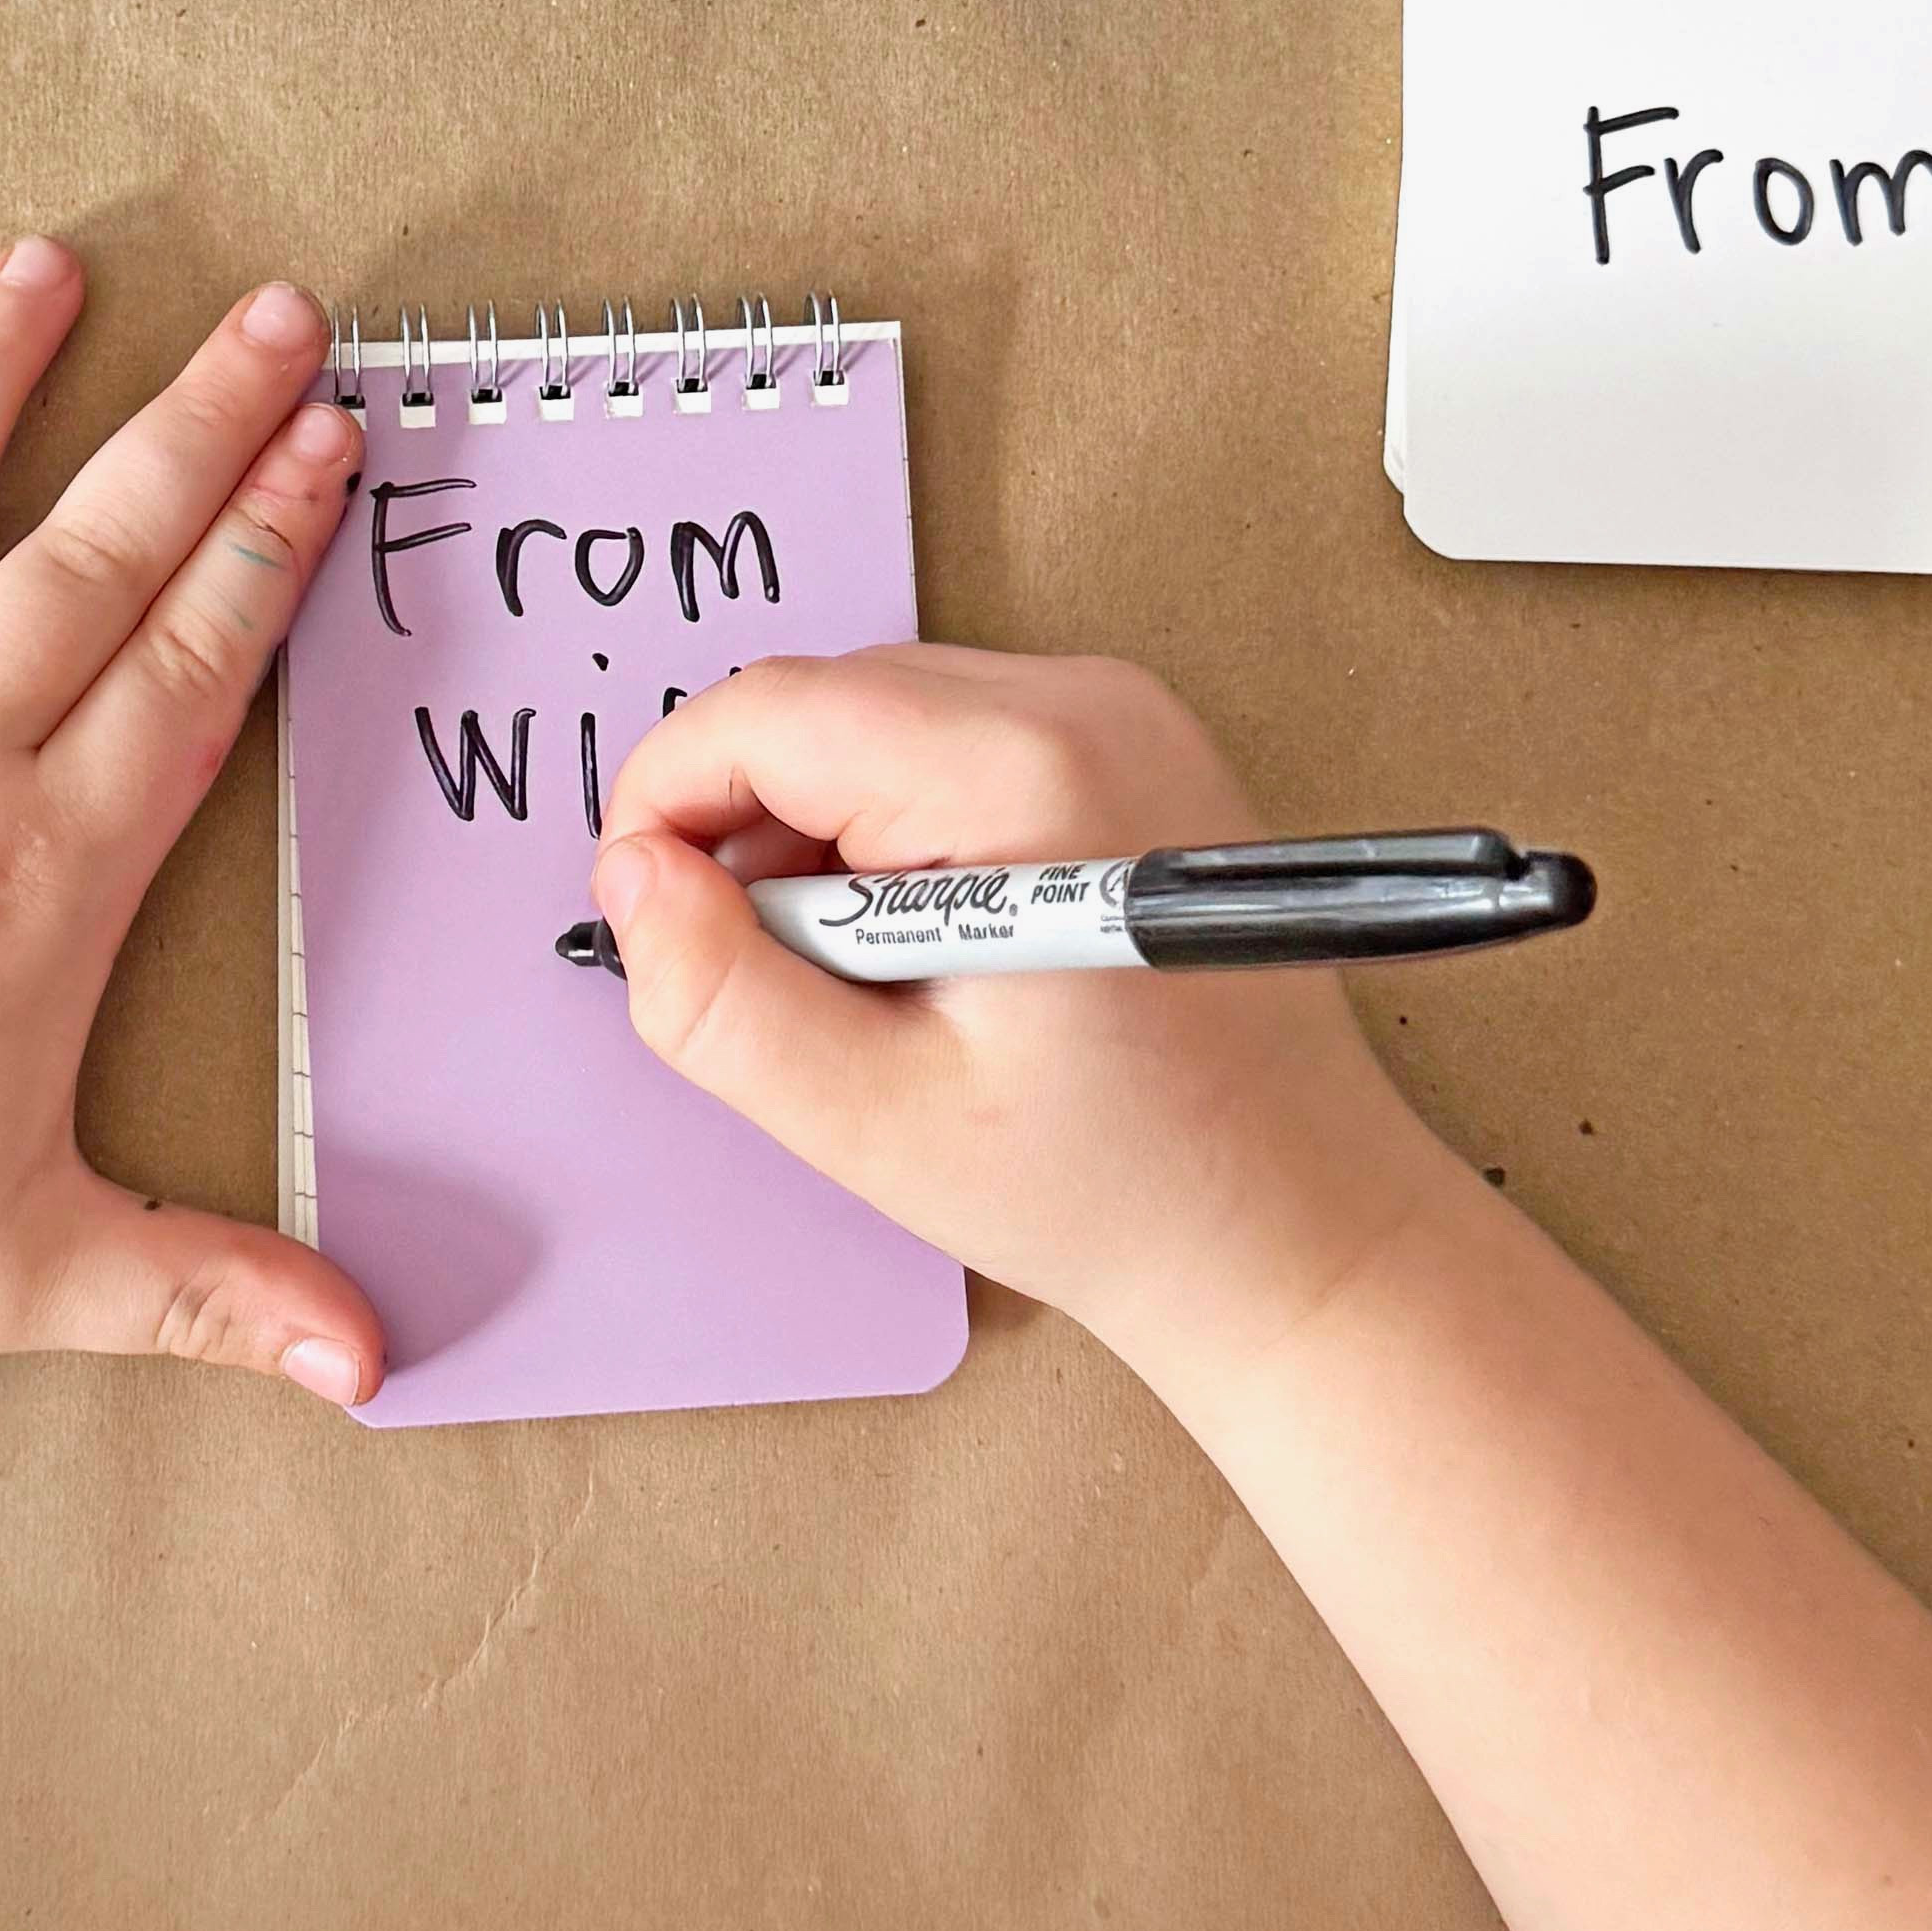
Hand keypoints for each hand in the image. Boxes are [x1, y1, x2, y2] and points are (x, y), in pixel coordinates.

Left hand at [0, 246, 386, 1419]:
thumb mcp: (31, 1270)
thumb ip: (212, 1292)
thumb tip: (374, 1364)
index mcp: (45, 869)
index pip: (198, 667)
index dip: (277, 546)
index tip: (334, 443)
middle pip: (96, 556)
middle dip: (200, 424)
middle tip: (279, 316)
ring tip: (44, 265)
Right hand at [592, 645, 1437, 1380]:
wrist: (1300, 1230)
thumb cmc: (1114, 1190)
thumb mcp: (873, 1121)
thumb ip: (716, 998)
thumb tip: (631, 878)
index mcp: (1025, 769)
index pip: (766, 710)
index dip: (668, 806)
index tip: (651, 922)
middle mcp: (1085, 701)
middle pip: (818, 702)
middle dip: (750, 830)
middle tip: (779, 986)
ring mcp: (1123, 712)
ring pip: (874, 718)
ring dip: (823, 836)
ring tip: (869, 986)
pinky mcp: (1134, 745)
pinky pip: (948, 741)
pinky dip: (897, 830)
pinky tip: (932, 952)